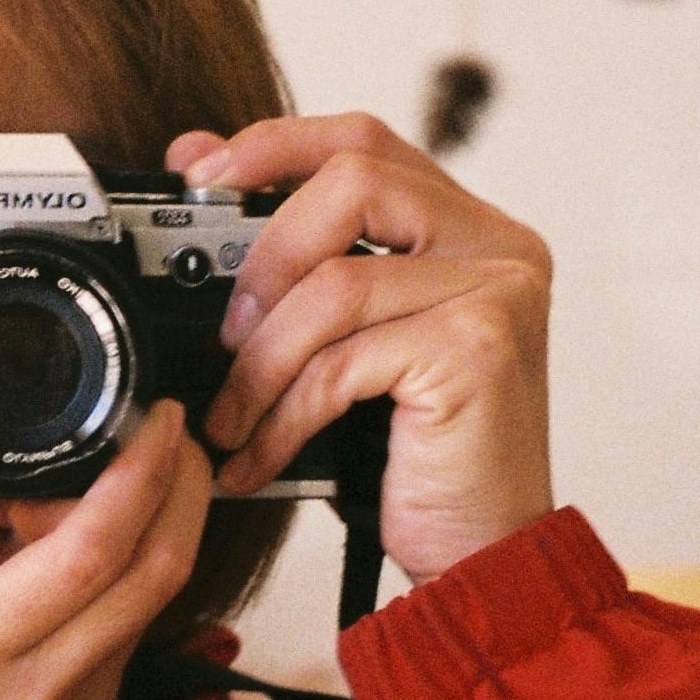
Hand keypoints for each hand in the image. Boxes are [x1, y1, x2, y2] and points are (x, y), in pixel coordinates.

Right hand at [0, 398, 215, 699]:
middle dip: (184, 488)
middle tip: (169, 434)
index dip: (143, 473)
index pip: (96, 548)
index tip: (156, 419)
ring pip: (143, 611)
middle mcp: (46, 693)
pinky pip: (118, 653)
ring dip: (141, 542)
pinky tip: (60, 580)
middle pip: (159, 571)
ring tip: (78, 503)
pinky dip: (109, 599)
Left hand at [171, 113, 555, 585]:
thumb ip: (304, 261)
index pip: (366, 142)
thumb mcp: (351, 343)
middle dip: (265, 255)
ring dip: (259, 363)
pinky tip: (258, 458)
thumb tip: (199, 163)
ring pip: (334, 284)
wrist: (483, 557)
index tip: (199, 173)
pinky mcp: (476, 350)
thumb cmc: (413, 456)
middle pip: (353, 183)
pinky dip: (283, 415)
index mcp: (474, 228)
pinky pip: (342, 361)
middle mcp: (500, 245)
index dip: (276, 145)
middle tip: (225, 333)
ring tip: (230, 419)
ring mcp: (497, 292)